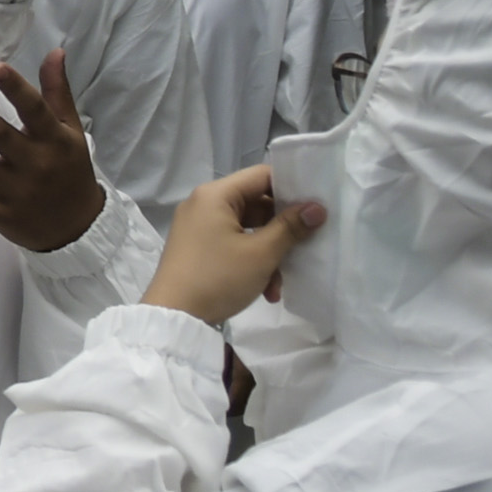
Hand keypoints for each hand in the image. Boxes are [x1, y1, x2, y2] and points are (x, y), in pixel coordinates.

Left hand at [0, 50, 103, 253]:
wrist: (79, 228)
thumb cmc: (70, 169)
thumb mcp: (70, 130)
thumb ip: (57, 92)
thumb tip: (55, 51)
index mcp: (54, 140)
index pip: (35, 111)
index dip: (17, 90)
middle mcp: (35, 164)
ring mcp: (17, 192)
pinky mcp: (3, 215)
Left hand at [143, 163, 326, 326]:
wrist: (174, 316)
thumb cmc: (218, 277)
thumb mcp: (261, 253)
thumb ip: (290, 227)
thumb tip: (317, 207)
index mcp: (215, 195)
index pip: (261, 176)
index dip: (291, 187)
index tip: (317, 205)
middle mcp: (204, 203)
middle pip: (256, 205)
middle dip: (282, 232)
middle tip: (306, 247)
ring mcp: (200, 226)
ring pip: (248, 230)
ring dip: (269, 255)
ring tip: (279, 285)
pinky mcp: (199, 247)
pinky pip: (234, 244)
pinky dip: (252, 263)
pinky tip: (266, 291)